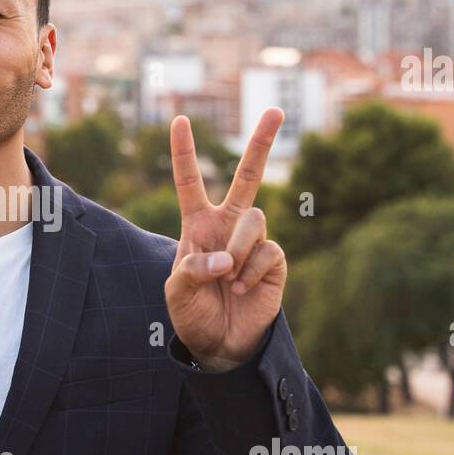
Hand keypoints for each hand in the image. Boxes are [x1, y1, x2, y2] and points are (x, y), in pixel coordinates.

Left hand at [164, 109, 286, 368]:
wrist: (219, 343)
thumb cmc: (193, 313)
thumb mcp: (177, 291)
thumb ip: (194, 269)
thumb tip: (226, 260)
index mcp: (198, 225)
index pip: (190, 181)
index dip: (184, 152)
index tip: (179, 119)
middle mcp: (228, 226)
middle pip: (248, 177)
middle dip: (261, 143)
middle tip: (276, 110)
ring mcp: (253, 242)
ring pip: (255, 218)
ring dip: (238, 248)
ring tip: (228, 279)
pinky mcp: (273, 261)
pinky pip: (268, 250)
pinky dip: (251, 270)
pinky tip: (242, 289)